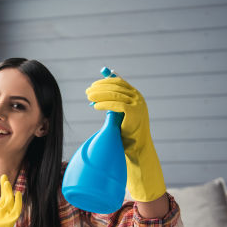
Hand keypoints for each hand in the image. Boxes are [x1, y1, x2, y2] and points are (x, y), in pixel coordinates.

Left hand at [0, 174, 21, 226]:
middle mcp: (1, 213)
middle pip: (4, 197)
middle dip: (4, 187)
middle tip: (3, 176)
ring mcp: (6, 216)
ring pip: (10, 201)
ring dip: (9, 191)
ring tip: (6, 182)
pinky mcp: (11, 221)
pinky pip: (17, 210)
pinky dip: (18, 202)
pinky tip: (17, 193)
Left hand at [85, 76, 165, 201]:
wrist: (137, 147)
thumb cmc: (125, 133)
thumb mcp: (117, 115)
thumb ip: (110, 103)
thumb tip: (97, 95)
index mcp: (136, 95)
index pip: (119, 82)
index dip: (107, 80)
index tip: (96, 79)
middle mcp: (138, 97)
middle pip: (115, 87)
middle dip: (100, 87)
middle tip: (87, 91)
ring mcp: (138, 104)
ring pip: (114, 94)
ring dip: (99, 94)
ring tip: (88, 97)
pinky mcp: (134, 112)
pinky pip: (116, 104)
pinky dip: (104, 104)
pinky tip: (94, 106)